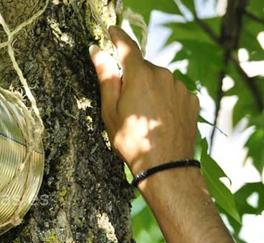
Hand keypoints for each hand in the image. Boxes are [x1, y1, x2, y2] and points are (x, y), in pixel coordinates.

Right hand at [89, 26, 199, 174]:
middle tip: (123, 102)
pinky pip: (172, 92)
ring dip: (149, 89)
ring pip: (158, 80)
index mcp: (140, 76)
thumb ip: (106, 77)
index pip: (127, 47)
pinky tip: (157, 120)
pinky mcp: (191, 100)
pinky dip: (163, 99)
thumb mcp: (111, 110)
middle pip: (142, 67)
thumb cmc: (131, 141)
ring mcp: (180, 87)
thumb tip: (97, 52)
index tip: (111, 31)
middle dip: (132, 77)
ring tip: (142, 116)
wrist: (165, 165)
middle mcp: (163, 75)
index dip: (117, 37)